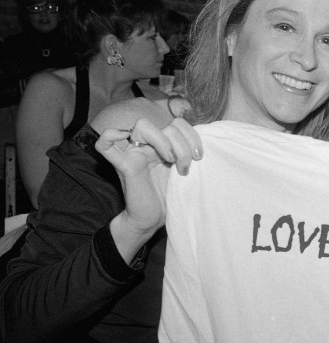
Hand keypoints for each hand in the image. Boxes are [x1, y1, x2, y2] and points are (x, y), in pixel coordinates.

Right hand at [96, 117, 202, 235]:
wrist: (153, 219)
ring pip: (143, 126)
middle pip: (167, 126)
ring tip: (173, 163)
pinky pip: (105, 145)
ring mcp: (134, 153)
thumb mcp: (185, 171)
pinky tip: (120, 137)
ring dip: (165, 143)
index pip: (178, 123)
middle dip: (184, 145)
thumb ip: (190, 154)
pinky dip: (109, 136)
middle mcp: (148, 145)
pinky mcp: (124, 166)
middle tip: (186, 167)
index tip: (199, 156)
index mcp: (163, 144)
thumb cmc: (169, 196)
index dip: (192, 135)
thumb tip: (209, 140)